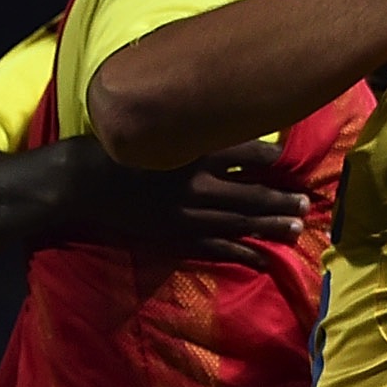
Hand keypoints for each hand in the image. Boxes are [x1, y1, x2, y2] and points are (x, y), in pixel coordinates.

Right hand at [79, 139, 314, 268]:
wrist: (81, 184)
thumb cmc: (116, 150)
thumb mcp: (154, 130)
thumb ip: (187, 128)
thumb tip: (226, 130)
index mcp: (190, 153)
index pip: (242, 154)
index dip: (269, 159)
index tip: (288, 161)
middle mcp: (193, 186)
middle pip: (248, 194)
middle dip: (280, 200)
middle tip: (306, 203)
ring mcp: (186, 216)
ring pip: (238, 223)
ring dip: (269, 227)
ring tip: (296, 229)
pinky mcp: (175, 237)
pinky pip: (216, 248)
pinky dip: (241, 253)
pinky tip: (262, 258)